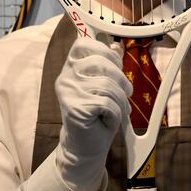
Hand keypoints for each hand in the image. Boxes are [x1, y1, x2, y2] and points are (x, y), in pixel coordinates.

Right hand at [54, 37, 131, 190]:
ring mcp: (68, 93)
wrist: (86, 146)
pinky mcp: (75, 109)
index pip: (84, 44)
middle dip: (121, 80)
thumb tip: (116, 46)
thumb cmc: (97, 115)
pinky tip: (108, 120)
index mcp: (70, 67)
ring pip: (108, 85)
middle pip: (101, 63)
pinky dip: (116, 114)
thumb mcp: (105, 85)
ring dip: (121, 101)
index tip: (116, 67)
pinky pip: (108, 104)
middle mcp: (65, 77)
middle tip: (125, 94)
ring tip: (118, 110)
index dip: (106, 53)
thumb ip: (109, 66)